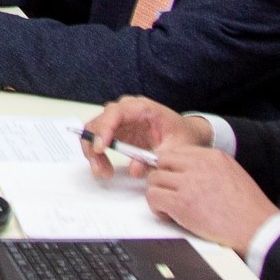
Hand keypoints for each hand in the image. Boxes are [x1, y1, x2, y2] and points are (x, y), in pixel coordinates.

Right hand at [80, 96, 214, 178]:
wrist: (186, 133)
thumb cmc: (182, 135)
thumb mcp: (176, 147)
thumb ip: (157, 158)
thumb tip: (134, 170)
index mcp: (142, 108)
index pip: (115, 113)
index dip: (104, 129)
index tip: (101, 149)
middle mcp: (125, 110)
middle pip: (98, 122)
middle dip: (93, 145)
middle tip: (100, 167)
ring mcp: (119, 121)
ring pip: (93, 131)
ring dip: (93, 152)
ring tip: (103, 171)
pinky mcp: (116, 131)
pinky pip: (98, 140)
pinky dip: (97, 155)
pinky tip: (105, 168)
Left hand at [145, 145, 278, 255]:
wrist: (258, 229)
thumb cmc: (248, 209)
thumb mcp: (231, 174)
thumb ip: (209, 168)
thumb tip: (185, 170)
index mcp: (213, 156)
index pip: (177, 152)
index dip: (171, 167)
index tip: (173, 179)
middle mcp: (199, 165)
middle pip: (161, 161)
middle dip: (162, 177)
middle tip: (170, 193)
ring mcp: (188, 183)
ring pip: (154, 179)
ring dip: (159, 193)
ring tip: (172, 207)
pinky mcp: (180, 203)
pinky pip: (153, 197)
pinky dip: (157, 208)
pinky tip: (171, 216)